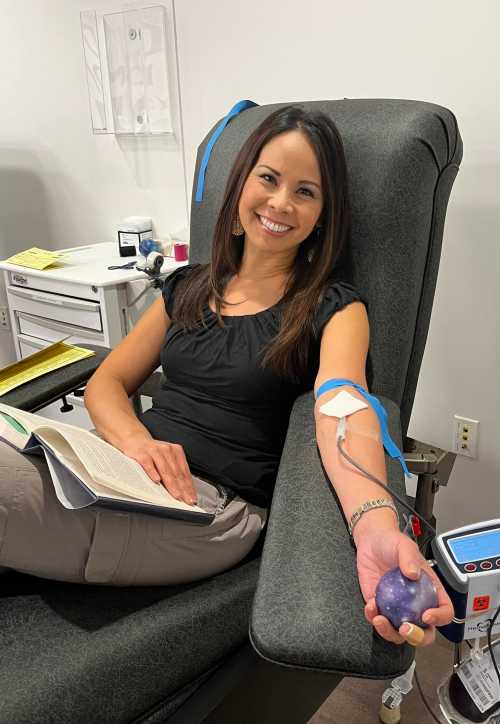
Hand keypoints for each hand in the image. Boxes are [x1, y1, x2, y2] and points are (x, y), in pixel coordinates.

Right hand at [120, 436, 196, 504]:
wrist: (136, 440)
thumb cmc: (153, 453)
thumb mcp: (167, 459)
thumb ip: (174, 471)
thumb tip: (184, 490)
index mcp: (176, 451)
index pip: (184, 472)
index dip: (189, 487)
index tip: (192, 498)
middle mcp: (167, 450)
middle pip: (176, 472)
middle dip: (183, 488)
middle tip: (187, 500)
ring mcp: (155, 451)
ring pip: (165, 470)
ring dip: (171, 484)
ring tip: (176, 495)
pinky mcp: (142, 453)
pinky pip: (148, 464)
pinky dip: (152, 472)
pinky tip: (156, 480)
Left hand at [355, 526, 453, 645]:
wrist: (371, 541)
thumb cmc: (392, 543)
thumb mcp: (404, 545)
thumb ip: (409, 557)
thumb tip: (413, 573)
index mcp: (430, 590)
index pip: (444, 610)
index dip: (440, 618)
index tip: (427, 615)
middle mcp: (416, 604)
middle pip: (424, 632)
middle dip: (416, 637)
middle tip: (405, 628)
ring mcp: (398, 608)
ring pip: (400, 633)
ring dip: (390, 632)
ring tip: (379, 619)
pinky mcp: (380, 606)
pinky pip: (378, 621)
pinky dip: (373, 618)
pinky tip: (370, 606)